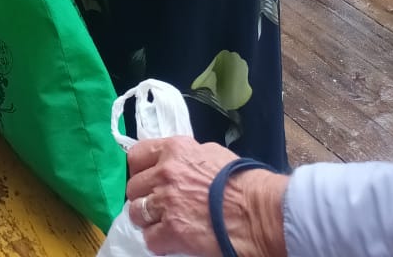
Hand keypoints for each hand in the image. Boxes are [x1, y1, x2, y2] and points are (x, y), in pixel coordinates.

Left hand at [125, 136, 287, 256]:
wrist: (258, 211)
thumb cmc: (241, 182)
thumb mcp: (209, 153)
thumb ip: (185, 157)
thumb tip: (175, 163)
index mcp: (173, 150)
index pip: (136, 156)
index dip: (138, 170)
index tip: (145, 180)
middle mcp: (164, 173)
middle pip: (133, 187)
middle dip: (143, 197)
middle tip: (157, 206)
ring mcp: (166, 202)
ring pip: (136, 213)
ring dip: (147, 221)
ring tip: (162, 224)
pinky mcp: (172, 231)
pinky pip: (149, 239)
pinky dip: (158, 242)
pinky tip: (171, 240)